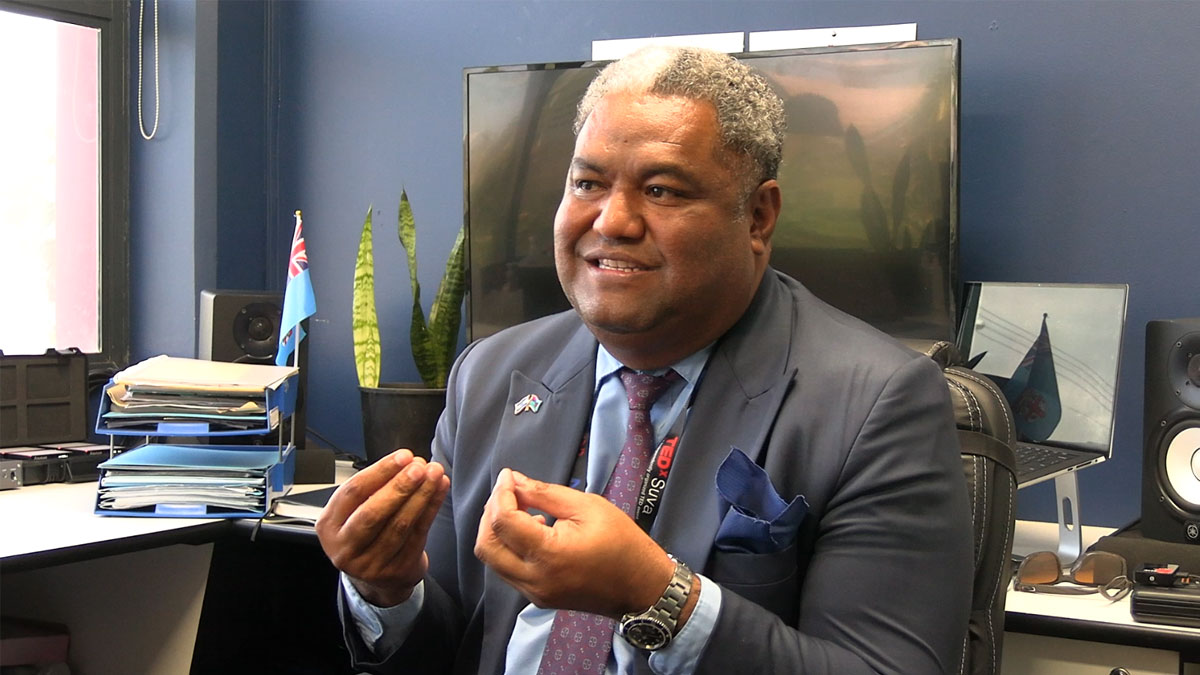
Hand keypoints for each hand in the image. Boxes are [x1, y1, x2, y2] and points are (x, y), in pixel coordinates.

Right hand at [316, 449, 449, 606]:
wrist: (378, 576)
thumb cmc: (367, 531)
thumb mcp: (356, 511)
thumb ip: (375, 488)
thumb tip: (407, 462)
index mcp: (329, 525)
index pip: (353, 492)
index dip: (380, 471)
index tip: (403, 456)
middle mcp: (345, 547)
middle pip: (373, 513)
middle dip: (399, 487)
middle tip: (419, 467)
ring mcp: (370, 564)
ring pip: (399, 525)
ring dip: (421, 495)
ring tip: (434, 474)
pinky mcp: (396, 571)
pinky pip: (418, 535)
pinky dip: (431, 508)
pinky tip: (439, 490)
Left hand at [474, 468, 675, 618]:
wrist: (642, 587)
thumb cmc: (622, 543)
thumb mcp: (588, 507)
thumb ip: (545, 493)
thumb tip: (513, 481)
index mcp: (549, 555)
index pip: (503, 522)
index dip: (501, 494)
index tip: (508, 476)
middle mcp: (535, 579)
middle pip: (486, 546)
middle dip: (490, 514)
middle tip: (508, 493)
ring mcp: (534, 593)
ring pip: (493, 560)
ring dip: (497, 531)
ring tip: (520, 509)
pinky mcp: (538, 598)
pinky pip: (508, 570)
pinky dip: (509, 547)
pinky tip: (530, 530)